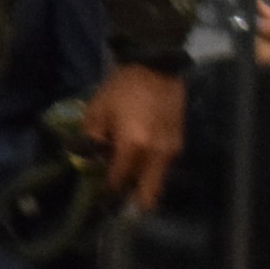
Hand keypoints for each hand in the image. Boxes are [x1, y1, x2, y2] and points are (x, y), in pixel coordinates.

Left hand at [83, 62, 185, 209]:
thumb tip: (90, 162)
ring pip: (157, 184)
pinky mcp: (179, 144)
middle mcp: (156, 156)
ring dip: (141, 186)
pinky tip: (138, 160)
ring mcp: (171, 151)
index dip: (106, 191)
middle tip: (115, 197)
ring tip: (126, 177)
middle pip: (147, 196)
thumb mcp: (97, 112)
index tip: (97, 196)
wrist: (156, 67)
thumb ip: (90, 141)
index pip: (118, 181)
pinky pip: (163, 168)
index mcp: (133, 147)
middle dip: (130, 201)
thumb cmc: (122, 88)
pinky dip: (150, 170)